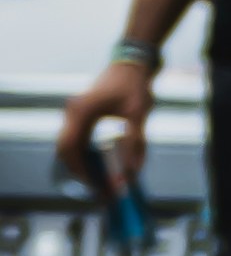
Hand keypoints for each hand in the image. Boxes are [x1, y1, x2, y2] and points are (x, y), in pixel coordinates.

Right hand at [54, 60, 150, 194]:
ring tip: (104, 184)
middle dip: (81, 173)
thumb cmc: (135, 84)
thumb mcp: (138, 114)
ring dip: (84, 166)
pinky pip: (79, 141)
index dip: (80, 170)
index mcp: (81, 111)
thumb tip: (132, 172)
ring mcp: (76, 114)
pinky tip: (104, 169)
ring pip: (71, 147)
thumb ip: (135, 143)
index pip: (70, 147)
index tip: (96, 187)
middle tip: (101, 191)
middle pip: (67, 150)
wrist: (133, 63)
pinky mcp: (83, 116)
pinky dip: (88, 157)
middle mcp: (74, 113)